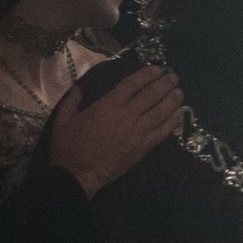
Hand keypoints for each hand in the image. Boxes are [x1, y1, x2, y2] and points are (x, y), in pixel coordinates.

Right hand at [47, 67, 182, 197]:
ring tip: (180, 92)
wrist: (77, 174)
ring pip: (159, 112)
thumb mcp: (63, 120)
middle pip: (150, 96)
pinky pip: (162, 132)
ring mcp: (136, 132)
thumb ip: (72, 102)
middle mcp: (125, 116)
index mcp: (106, 106)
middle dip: (163, 85)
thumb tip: (78, 87)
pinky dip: (172, 123)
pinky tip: (179, 115)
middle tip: (173, 77)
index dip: (145, 75)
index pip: (130, 85)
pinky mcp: (143, 148)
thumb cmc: (68, 146)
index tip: (157, 68)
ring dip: (172, 101)